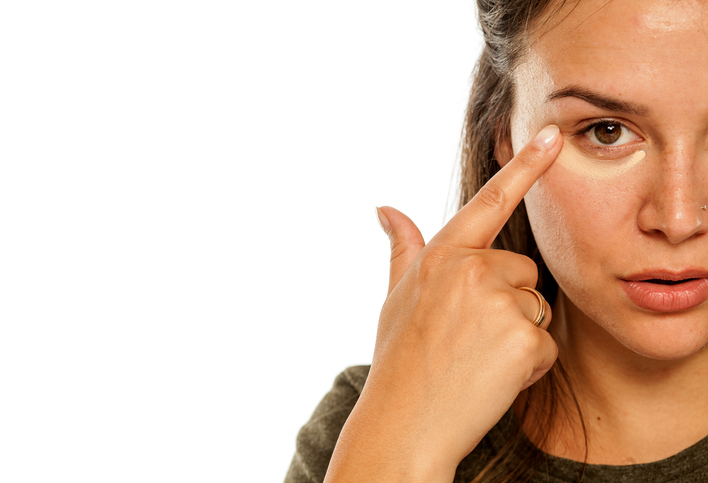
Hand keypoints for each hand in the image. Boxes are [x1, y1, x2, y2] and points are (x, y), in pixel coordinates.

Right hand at [325, 125, 562, 482]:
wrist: (405, 424)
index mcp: (441, 256)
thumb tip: (385, 208)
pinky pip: (545, 345)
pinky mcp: (522, 338)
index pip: (488, 202)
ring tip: (478, 360)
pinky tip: (493, 378)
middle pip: (522, 270)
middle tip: (471, 339)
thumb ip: (403, 248)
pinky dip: (528, 365)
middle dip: (508, 301)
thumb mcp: (397, 297)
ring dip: (519, 335)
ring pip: (536, 307)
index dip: (523, 168)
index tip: (549, 136)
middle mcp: (469, 269)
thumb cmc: (401, 359)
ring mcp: (496, 302)